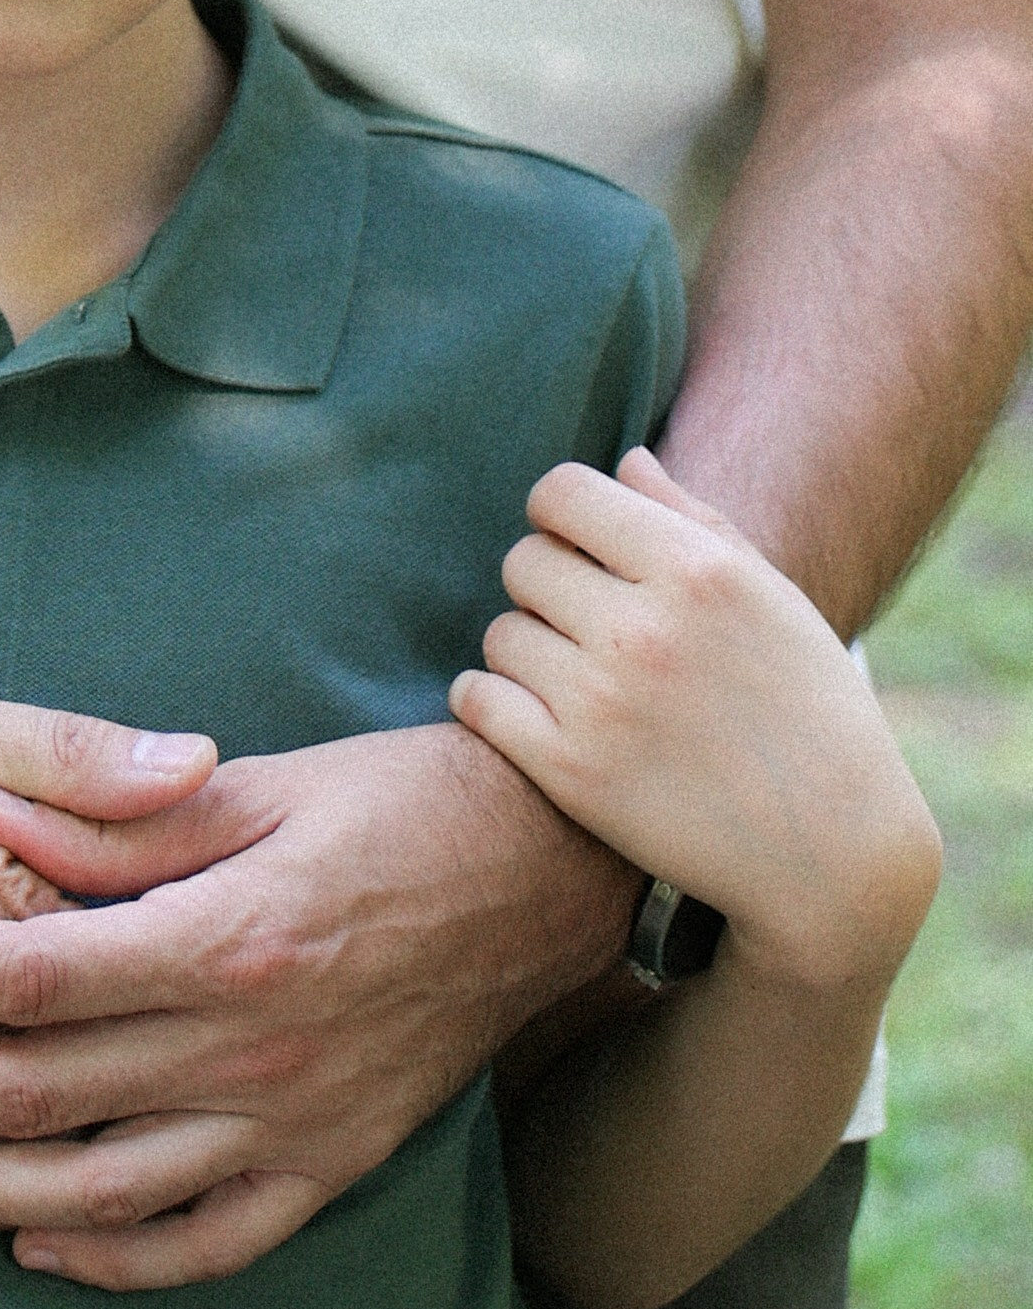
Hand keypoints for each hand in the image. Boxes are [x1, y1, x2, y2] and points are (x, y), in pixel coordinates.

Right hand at [0, 654, 215, 1180]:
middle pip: (67, 1062)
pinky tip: (25, 1206)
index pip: (115, 954)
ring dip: (79, 1156)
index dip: (197, 967)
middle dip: (164, 1073)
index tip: (275, 968)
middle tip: (258, 1076)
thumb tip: (199, 762)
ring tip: (176, 1154)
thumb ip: (61, 755)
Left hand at [0, 722, 635, 1283]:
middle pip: (38, 1090)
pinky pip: (205, 1245)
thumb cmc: (403, 801)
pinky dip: (112, 1259)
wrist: (551, 871)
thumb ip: (113, 820)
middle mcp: (253, 1052)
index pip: (30, 972)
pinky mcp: (331, 1167)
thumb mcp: (260, 786)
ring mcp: (293, 1126)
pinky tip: (33, 1248)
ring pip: (100, 1191)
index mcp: (230, 939)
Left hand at [449, 446, 939, 994]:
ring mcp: (602, 702)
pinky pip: (477, 700)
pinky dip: (489, 702)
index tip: (574, 544)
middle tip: (586, 624)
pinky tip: (529, 712)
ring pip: (501, 633)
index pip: (561, 494)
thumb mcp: (772, 598)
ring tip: (579, 678)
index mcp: (696, 571)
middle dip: (547, 585)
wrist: (831, 849)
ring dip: (527, 649)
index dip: (559, 515)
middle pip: (523, 562)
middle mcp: (644, 629)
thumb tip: (623, 460)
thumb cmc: (806, 708)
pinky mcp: (570, 772)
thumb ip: (694, 518)